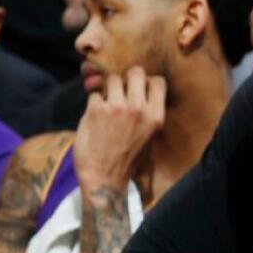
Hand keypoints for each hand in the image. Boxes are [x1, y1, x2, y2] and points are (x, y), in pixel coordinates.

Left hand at [73, 67, 164, 191]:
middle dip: (127, 78)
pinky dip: (93, 104)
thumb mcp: (148, 136)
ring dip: (108, 89)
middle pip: (136, 72)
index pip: (158, 81)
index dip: (147, 82)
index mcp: (155, 117)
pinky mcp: (96, 110)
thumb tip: (135, 89)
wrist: (105, 180)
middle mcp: (139, 109)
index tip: (139, 91)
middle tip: (120, 91)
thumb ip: (145, 113)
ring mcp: (117, 108)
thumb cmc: (127, 160)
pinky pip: (94, 94)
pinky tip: (94, 118)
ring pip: (112, 79)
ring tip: (106, 105)